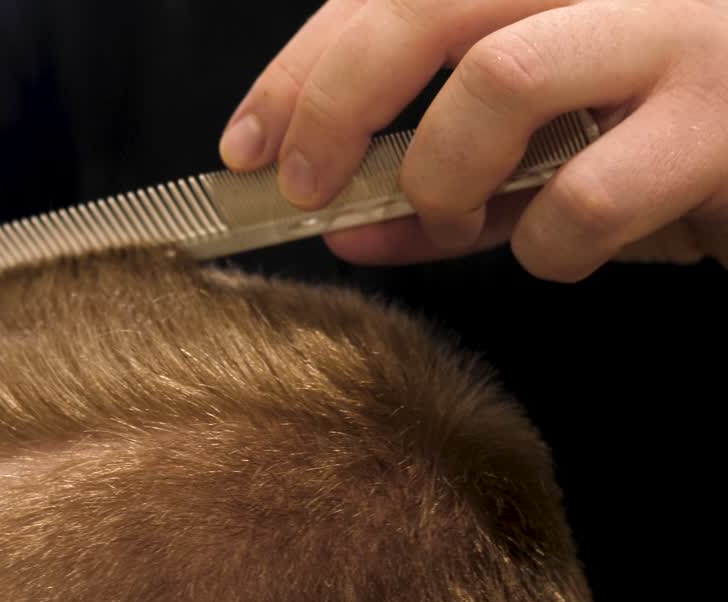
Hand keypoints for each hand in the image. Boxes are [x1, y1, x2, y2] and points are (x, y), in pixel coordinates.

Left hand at [220, 0, 727, 280]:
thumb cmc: (673, 143)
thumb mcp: (546, 153)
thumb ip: (446, 177)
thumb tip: (338, 222)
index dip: (303, 68)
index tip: (247, 144)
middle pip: (424, 4)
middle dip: (334, 103)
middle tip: (306, 189)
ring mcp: (681, 33)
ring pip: (499, 77)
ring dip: (443, 175)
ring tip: (455, 217)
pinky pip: (587, 196)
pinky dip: (544, 246)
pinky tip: (560, 251)